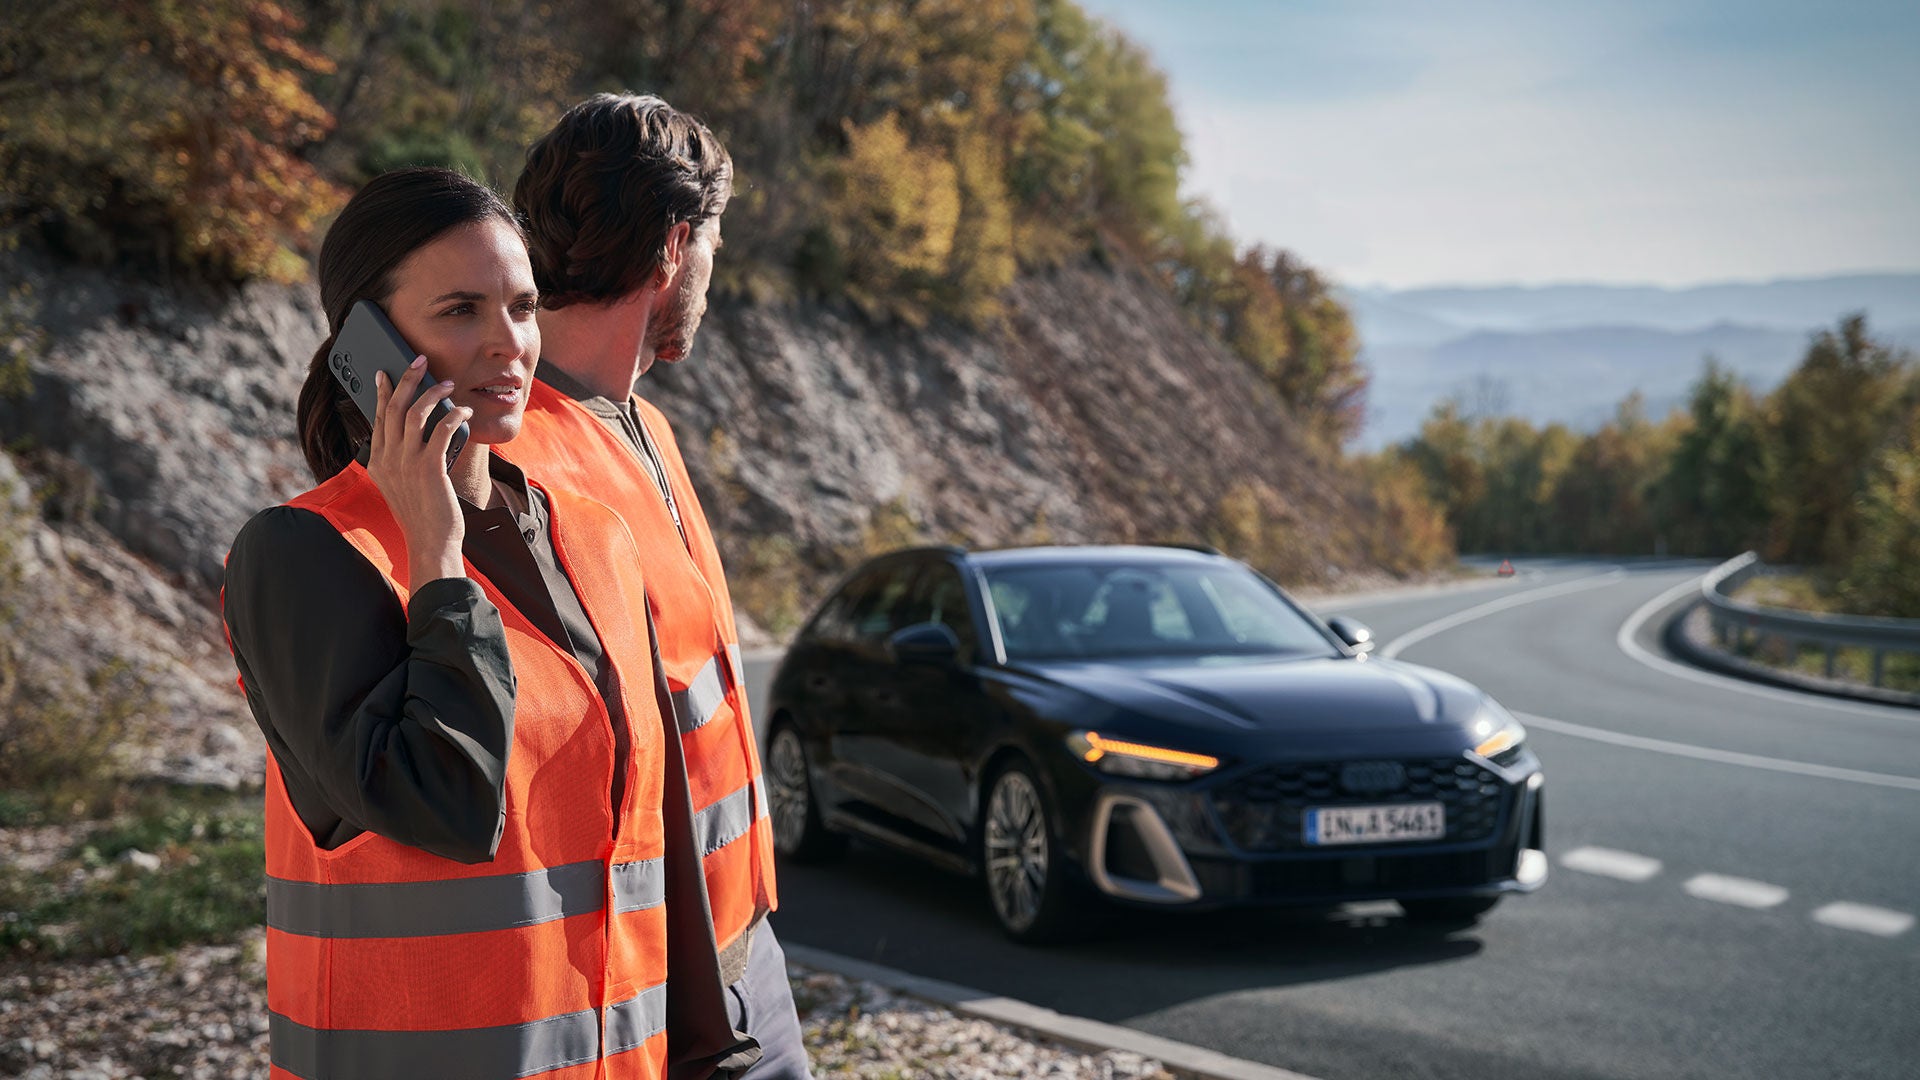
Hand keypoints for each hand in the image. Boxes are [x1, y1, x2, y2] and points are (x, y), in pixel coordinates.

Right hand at [366, 356, 472, 590]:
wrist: (430, 544)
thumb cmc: (422, 515)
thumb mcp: (401, 486)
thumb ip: (401, 461)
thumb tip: (413, 434)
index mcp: (377, 462)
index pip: (377, 417)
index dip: (381, 392)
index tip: (384, 372)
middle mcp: (387, 459)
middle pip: (393, 407)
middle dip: (406, 378)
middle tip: (419, 360)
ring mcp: (406, 463)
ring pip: (415, 413)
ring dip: (433, 392)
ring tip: (448, 384)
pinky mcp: (430, 469)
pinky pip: (441, 430)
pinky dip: (455, 415)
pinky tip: (465, 412)